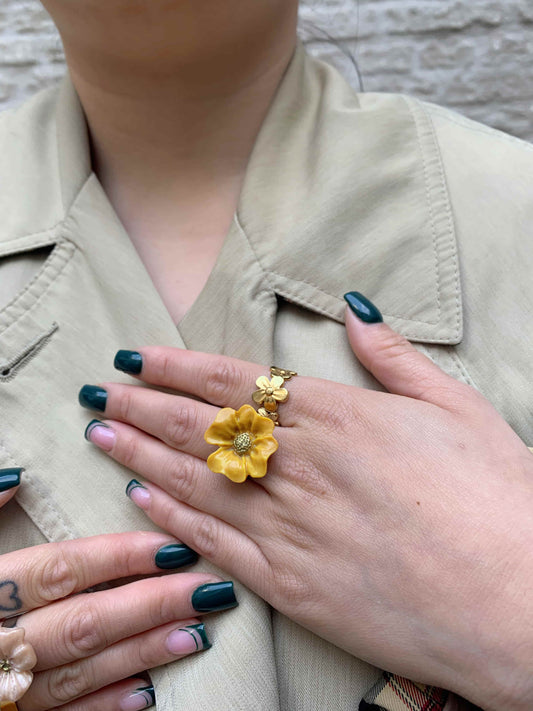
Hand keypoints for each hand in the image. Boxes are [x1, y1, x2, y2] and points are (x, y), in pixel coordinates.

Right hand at [0, 485, 236, 710]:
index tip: (170, 547)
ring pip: (81, 670)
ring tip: (195, 635)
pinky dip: (104, 706)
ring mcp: (2, 689)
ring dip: (142, 653)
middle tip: (205, 589)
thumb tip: (19, 475)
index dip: (118, 557)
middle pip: (84, 619)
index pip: (61, 569)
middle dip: (149, 604)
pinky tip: (148, 694)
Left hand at [80, 294, 532, 710]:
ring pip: (194, 482)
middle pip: (201, 427)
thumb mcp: (456, 408)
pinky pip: (216, 543)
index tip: (137, 358)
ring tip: (101, 434)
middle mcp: (302, 466)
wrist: (516, 603)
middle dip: (143, 406)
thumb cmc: (497, 500)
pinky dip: (172, 521)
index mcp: (339, 416)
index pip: (236, 382)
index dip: (178, 367)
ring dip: (140, 455)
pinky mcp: (291, 584)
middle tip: (100, 392)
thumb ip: (394, 358)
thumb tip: (355, 312)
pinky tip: (140, 501)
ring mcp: (290, 527)